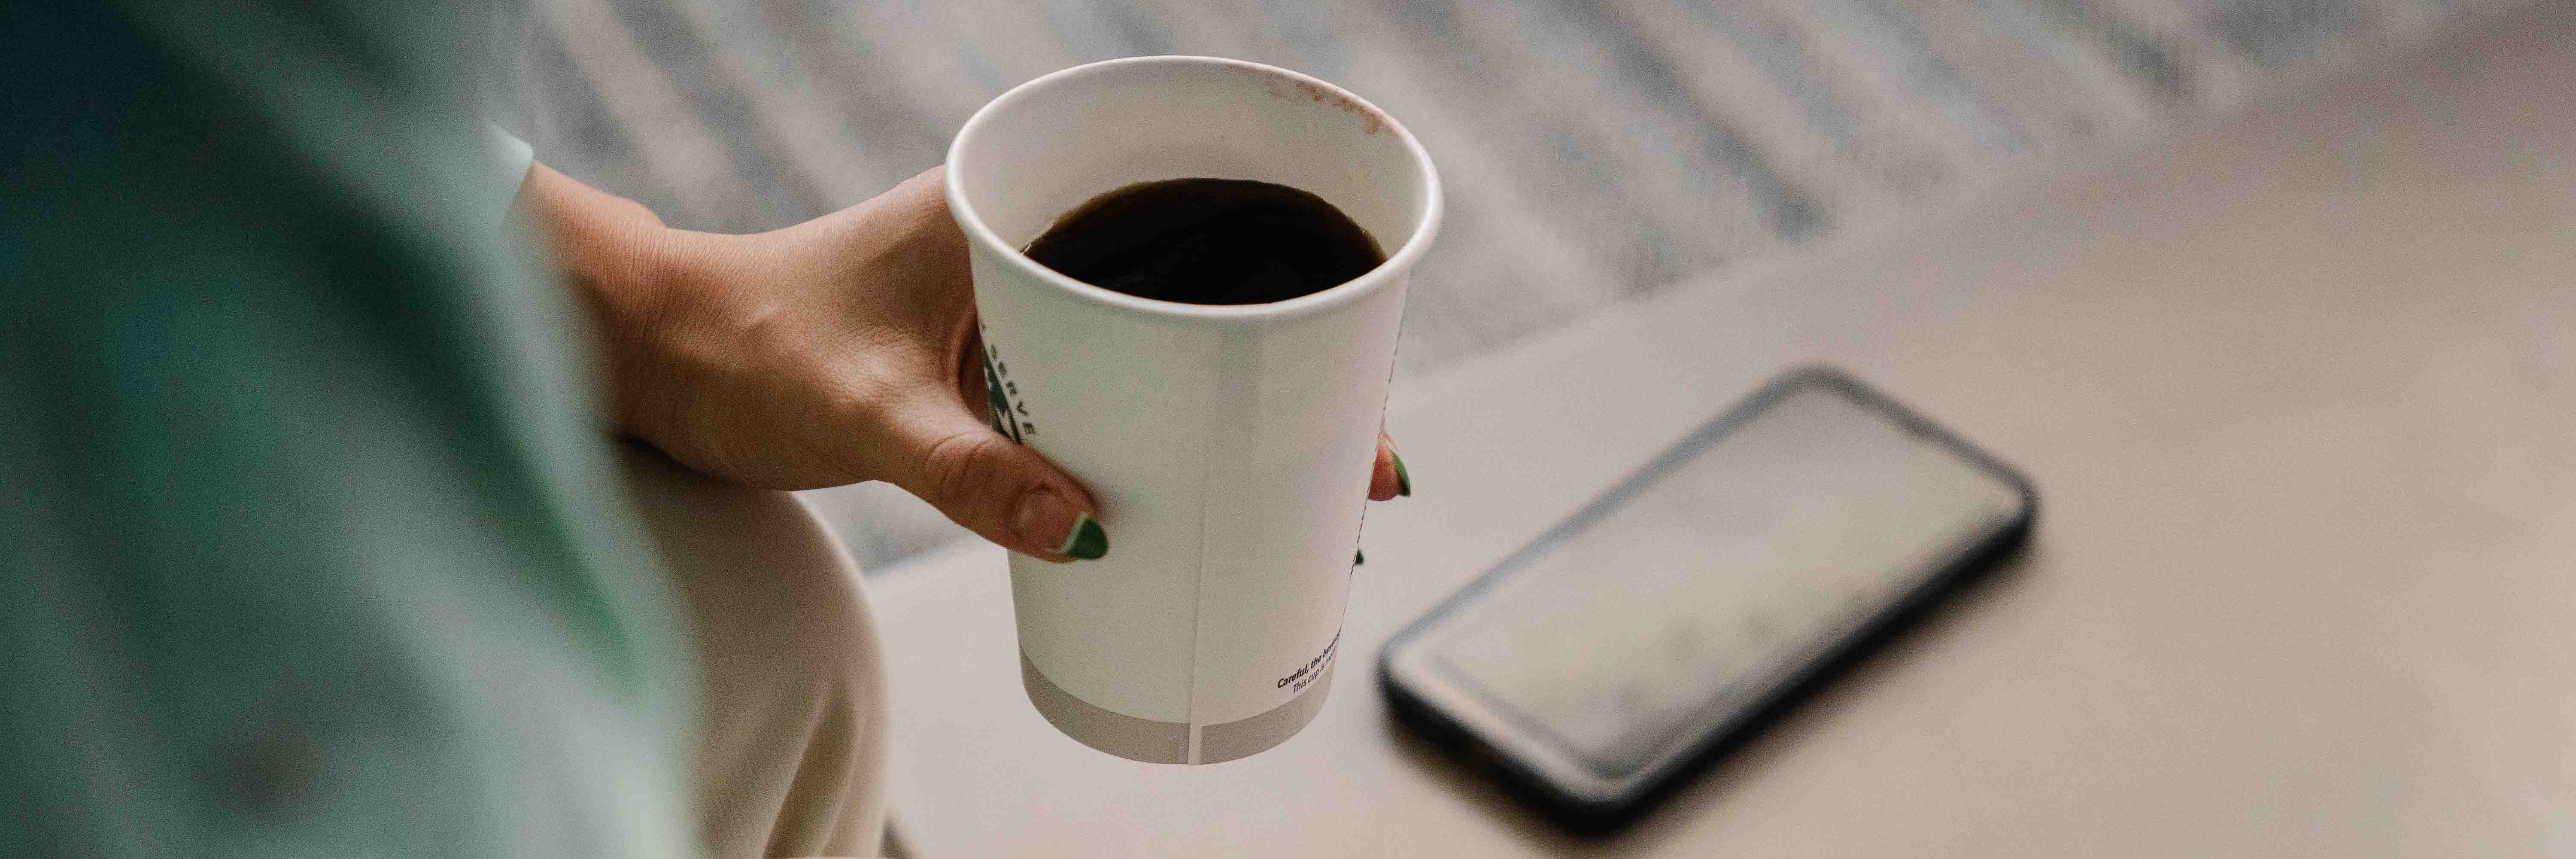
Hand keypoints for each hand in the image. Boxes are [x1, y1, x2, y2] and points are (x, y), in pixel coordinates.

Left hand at [524, 165, 1407, 561]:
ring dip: (1228, 401)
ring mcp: (1011, 297)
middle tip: (1358, 454)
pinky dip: (1159, 429)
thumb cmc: (741, 349)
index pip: (1187, 220)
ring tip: (1305, 483)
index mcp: (1008, 207)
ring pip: (1157, 340)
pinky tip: (1201, 491)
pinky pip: (1106, 385)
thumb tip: (1087, 531)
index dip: (1289, 284)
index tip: (1358, 370)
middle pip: (1197, 286)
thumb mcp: (861, 414)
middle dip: (1285, 364)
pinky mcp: (992, 355)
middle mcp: (1023, 239)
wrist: (653, 354)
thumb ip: (966, 471)